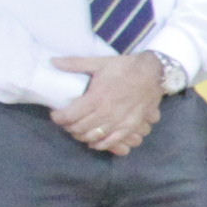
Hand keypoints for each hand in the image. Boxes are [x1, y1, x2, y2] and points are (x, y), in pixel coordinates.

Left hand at [49, 53, 163, 155]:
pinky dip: (100, 144)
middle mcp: (107, 112)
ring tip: (78, 130)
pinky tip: (94, 142)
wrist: (153, 72)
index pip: (70, 115)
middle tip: (66, 122)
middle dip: (68, 127)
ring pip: (94, 136)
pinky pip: (113, 141)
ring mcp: (120, 121)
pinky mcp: (131, 126)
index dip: (59, 118)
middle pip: (80, 128)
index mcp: (97, 96)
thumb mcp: (99, 62)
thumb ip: (75, 63)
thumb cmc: (124, 67)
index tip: (56, 115)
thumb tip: (52, 61)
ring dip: (82, 136)